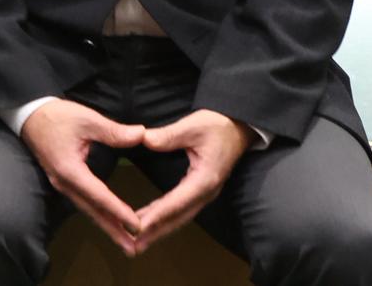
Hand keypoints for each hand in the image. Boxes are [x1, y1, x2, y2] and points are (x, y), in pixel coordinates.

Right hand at [20, 98, 145, 254]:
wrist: (28, 114)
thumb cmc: (56, 116)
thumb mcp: (87, 119)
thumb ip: (114, 131)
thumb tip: (142, 136)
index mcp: (70, 170)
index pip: (99, 196)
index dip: (119, 212)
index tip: (137, 227)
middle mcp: (64, 183)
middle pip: (92, 211)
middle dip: (113, 231)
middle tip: (133, 250)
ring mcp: (61, 184)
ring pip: (87, 209)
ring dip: (107, 226)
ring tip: (125, 242)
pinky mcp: (61, 181)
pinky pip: (82, 202)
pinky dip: (98, 214)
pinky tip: (108, 220)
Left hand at [132, 109, 251, 251]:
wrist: (238, 127)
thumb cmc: (217, 126)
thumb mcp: (193, 126)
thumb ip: (169, 135)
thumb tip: (146, 139)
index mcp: (204, 179)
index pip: (177, 202)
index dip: (157, 215)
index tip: (138, 226)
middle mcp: (205, 192)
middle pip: (177, 218)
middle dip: (155, 232)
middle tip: (132, 245)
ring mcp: (203, 193)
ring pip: (179, 217)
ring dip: (158, 230)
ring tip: (136, 241)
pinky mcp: (199, 191)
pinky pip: (179, 210)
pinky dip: (163, 219)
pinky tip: (147, 222)